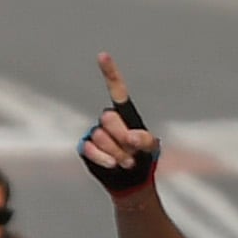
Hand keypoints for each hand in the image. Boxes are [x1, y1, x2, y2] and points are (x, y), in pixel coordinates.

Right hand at [80, 53, 160, 194]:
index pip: (117, 90)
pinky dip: (104, 159)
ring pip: (101, 136)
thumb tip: (130, 137)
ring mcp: (96, 132)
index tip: (102, 55)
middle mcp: (108, 120)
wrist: (133, 182)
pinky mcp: (86, 147)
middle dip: (122, 137)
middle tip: (133, 152)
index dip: (109, 73)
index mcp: (125, 114)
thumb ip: (145, 139)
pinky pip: (90, 148)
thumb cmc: (144, 159)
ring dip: (117, 153)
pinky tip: (113, 165)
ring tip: (126, 162)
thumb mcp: (151, 148)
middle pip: (109, 118)